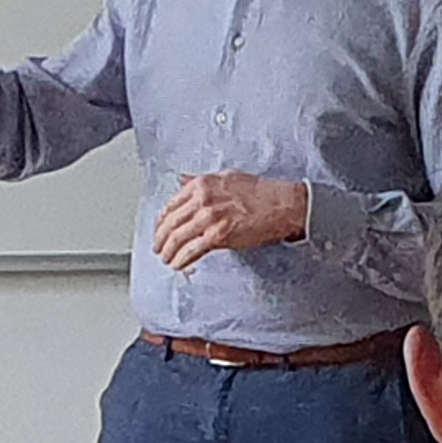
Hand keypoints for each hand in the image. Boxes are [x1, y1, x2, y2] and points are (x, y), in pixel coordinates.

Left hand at [154, 174, 311, 270]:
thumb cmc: (260, 192)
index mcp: (201, 184)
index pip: (170, 206)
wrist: (282, 205)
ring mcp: (209, 218)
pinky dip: (182, 260)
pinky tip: (179, 265)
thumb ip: (200, 180)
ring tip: (167, 260)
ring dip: (169, 252)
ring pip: (178, 239)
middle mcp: (202, 199)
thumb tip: (181, 179)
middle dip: (161, 240)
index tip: (159, 231)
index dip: (161, 223)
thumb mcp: (226, 177)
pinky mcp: (219, 235)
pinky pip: (192, 251)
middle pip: (170, 224)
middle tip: (159, 249)